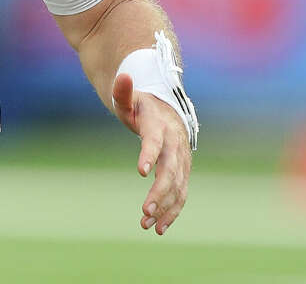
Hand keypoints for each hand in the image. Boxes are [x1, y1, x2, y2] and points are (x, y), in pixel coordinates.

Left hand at [111, 72, 191, 235]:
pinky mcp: (182, 172)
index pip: (155, 142)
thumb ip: (122, 92)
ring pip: (178, 187)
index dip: (149, 155)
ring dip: (165, 207)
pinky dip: (172, 211)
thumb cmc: (142, 106)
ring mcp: (181, 160)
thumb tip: (122, 78)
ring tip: (147, 224)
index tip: (141, 171)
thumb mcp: (128, 98)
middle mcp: (175, 145)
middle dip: (160, 192)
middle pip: (170, 171)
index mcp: (159, 126)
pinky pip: (180, 194)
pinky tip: (159, 228)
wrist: (167, 110)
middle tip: (145, 210)